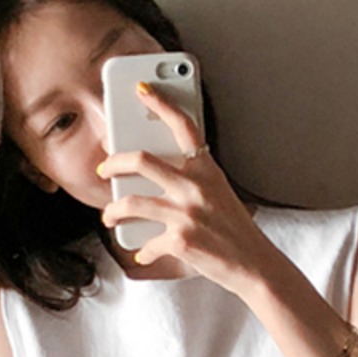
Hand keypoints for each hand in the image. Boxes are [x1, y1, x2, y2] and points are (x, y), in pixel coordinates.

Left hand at [97, 80, 277, 294]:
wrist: (254, 264)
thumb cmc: (235, 230)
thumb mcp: (220, 192)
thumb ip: (194, 179)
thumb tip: (158, 177)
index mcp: (206, 169)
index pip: (183, 125)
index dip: (161, 102)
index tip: (142, 90)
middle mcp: (194, 186)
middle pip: (141, 160)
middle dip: (113, 162)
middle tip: (104, 168)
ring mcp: (186, 214)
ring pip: (132, 203)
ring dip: (113, 211)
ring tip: (109, 215)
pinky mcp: (180, 241)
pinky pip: (148, 245)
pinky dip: (143, 252)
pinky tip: (143, 254)